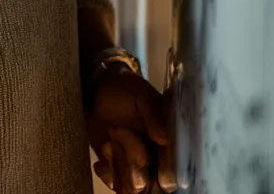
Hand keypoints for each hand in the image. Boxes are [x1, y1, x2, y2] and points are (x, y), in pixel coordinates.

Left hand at [89, 65, 171, 193]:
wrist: (100, 91)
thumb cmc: (126, 90)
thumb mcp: (141, 96)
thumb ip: (152, 114)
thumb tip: (164, 137)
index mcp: (169, 144)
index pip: (174, 169)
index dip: (165, 172)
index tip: (150, 162)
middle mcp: (157, 160)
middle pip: (152, 182)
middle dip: (134, 161)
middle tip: (119, 131)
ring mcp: (137, 166)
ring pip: (134, 186)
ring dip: (119, 166)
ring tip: (110, 139)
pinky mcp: (119, 168)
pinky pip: (116, 184)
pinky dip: (108, 175)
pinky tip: (102, 161)